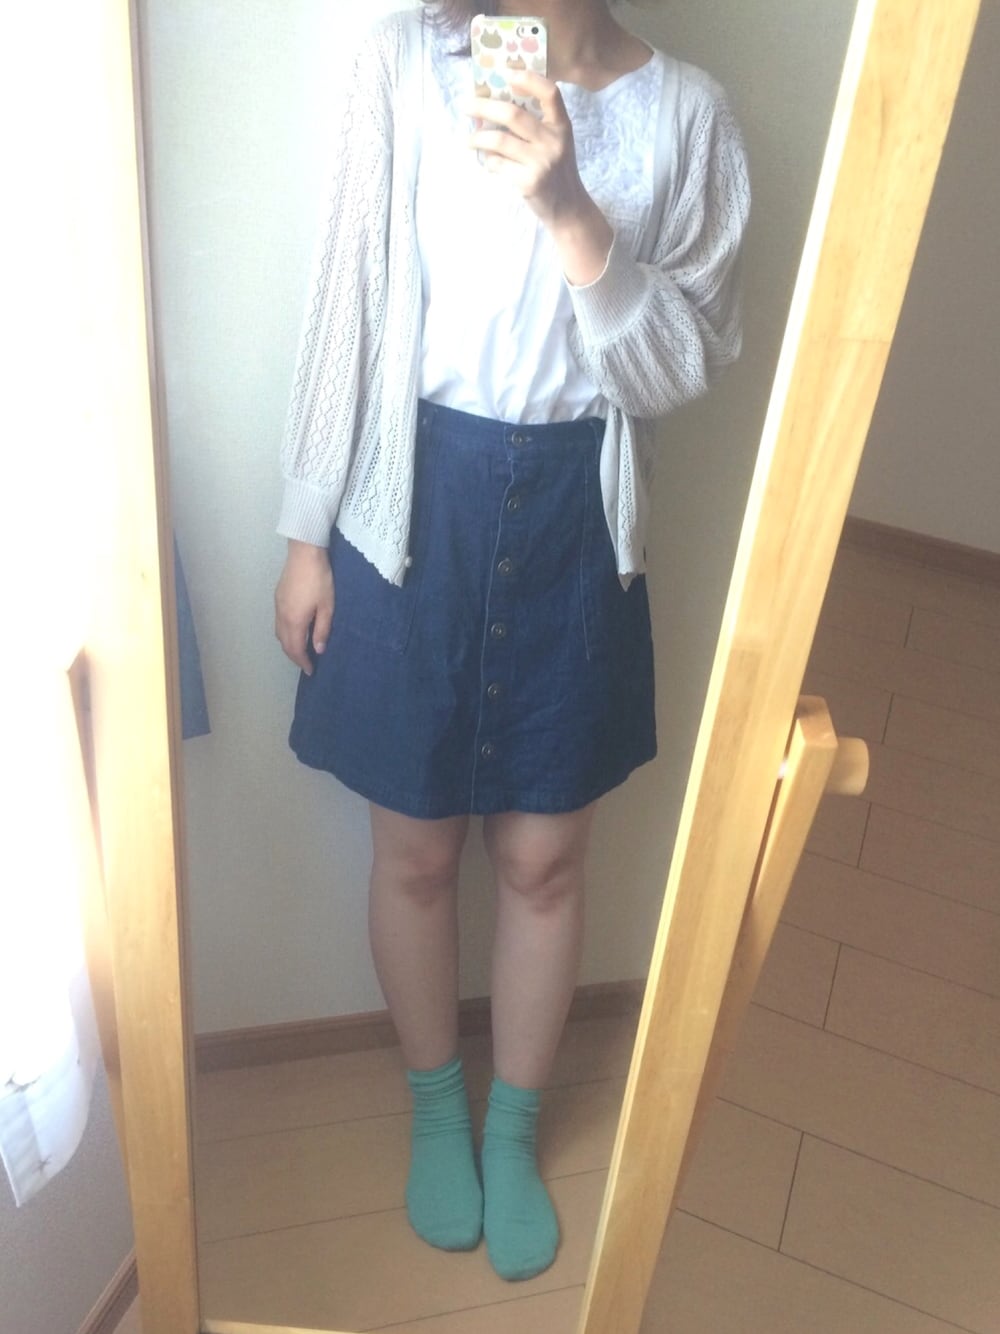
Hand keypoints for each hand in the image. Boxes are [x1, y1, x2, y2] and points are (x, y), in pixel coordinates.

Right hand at [274, 540, 333, 674]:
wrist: (304, 553)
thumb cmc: (319, 579)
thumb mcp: (327, 606)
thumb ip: (322, 630)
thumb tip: (318, 650)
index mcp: (294, 621)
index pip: (296, 649)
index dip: (303, 662)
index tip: (311, 671)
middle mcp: (282, 617)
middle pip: (285, 643)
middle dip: (294, 656)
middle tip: (306, 664)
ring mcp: (277, 606)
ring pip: (279, 634)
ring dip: (289, 645)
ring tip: (301, 650)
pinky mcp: (277, 598)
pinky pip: (278, 623)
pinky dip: (286, 633)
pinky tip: (296, 631)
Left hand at [464, 73, 612, 284]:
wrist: (568, 208)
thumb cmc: (556, 170)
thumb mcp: (556, 142)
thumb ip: (536, 124)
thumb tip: (494, 105)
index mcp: (562, 126)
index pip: (550, 94)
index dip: (529, 79)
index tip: (507, 73)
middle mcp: (554, 141)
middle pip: (513, 114)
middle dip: (484, 106)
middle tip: (466, 104)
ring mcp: (541, 162)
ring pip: (499, 141)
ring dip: (477, 138)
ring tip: (468, 139)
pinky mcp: (529, 182)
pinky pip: (498, 164)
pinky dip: (488, 161)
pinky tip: (487, 161)